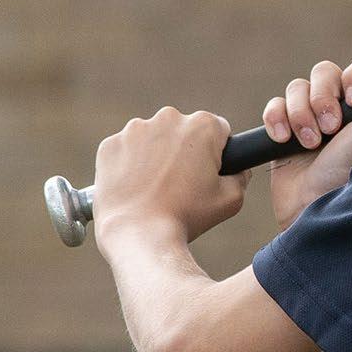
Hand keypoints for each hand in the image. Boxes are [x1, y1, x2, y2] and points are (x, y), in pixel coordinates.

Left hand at [94, 108, 252, 254]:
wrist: (138, 233)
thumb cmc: (187, 216)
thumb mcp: (231, 199)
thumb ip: (241, 176)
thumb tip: (239, 169)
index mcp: (202, 125)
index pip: (218, 130)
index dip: (217, 153)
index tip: (207, 172)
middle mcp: (168, 117)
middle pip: (183, 131)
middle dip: (185, 150)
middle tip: (182, 184)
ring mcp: (135, 130)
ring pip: (153, 138)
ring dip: (157, 156)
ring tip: (157, 189)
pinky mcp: (110, 144)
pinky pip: (126, 151)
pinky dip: (130, 165)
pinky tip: (136, 189)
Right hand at [263, 43, 351, 231]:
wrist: (312, 208)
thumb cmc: (351, 172)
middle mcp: (341, 108)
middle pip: (325, 71)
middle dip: (322, 99)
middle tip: (330, 128)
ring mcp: (311, 117)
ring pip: (297, 87)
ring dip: (301, 113)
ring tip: (310, 142)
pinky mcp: (285, 129)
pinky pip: (274, 105)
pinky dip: (277, 120)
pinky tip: (285, 141)